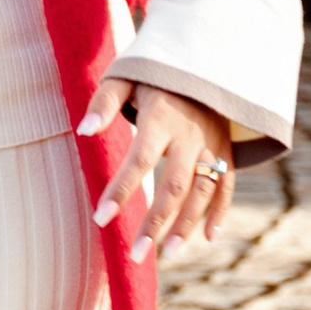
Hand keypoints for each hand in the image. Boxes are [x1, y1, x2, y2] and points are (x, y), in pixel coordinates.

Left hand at [83, 78, 234, 256]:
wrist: (202, 54)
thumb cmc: (154, 71)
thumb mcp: (125, 75)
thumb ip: (104, 102)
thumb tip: (84, 131)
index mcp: (162, 117)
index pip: (139, 160)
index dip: (121, 190)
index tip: (101, 219)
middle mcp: (190, 135)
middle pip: (174, 186)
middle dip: (155, 223)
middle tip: (136, 254)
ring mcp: (212, 144)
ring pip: (203, 191)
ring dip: (186, 225)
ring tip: (168, 254)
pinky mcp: (226, 149)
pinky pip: (227, 185)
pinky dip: (220, 212)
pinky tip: (207, 238)